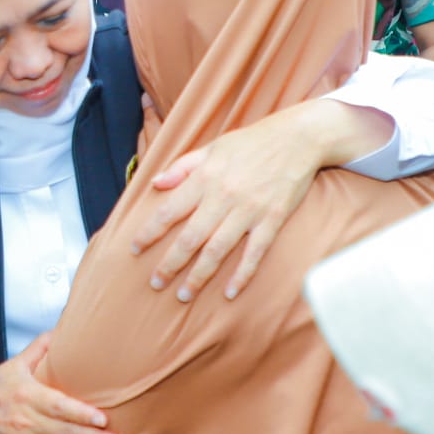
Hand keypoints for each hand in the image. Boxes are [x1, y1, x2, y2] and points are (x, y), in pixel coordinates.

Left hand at [131, 108, 323, 302]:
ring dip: (199, 276)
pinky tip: (230, 293)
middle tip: (156, 283)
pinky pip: (255, 252)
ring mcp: (249, 211)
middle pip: (190, 238)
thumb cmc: (251, 143)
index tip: (135, 249)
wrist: (297, 138)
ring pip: (218, 250)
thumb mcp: (212, 147)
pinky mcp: (272, 220)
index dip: (150, 232)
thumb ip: (182, 167)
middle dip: (170, 264)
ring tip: (183, 295)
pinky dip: (242, 274)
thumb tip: (155, 183)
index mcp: (206, 178)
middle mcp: (224, 197)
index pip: (169, 210)